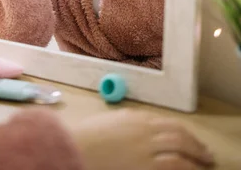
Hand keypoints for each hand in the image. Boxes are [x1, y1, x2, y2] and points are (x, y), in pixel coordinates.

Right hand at [71, 109, 214, 169]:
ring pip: (181, 149)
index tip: (190, 139)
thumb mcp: (109, 121)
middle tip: (205, 153)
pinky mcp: (148, 165)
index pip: (167, 123)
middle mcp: (146, 129)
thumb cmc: (86, 136)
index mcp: (136, 117)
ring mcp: (148, 147)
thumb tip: (138, 125)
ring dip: (196, 156)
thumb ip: (127, 122)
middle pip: (178, 134)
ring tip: (204, 163)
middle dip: (195, 143)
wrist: (77, 147)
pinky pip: (174, 165)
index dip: (182, 132)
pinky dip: (186, 167)